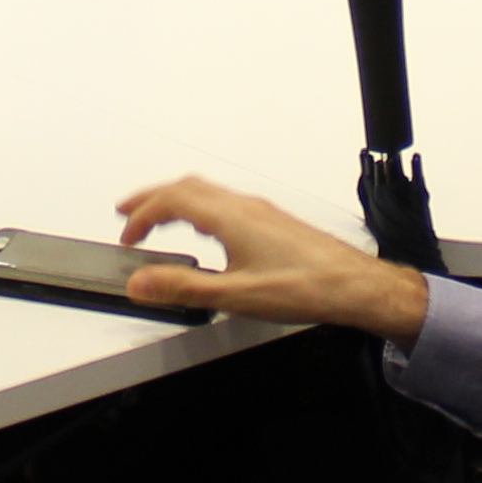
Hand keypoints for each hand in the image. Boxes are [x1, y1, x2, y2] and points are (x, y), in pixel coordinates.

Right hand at [108, 178, 426, 343]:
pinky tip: (207, 230)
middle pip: (187, 187)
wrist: (354, 285)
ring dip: (177, 201)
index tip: (127, 234)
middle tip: (129, 213)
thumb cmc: (306, 286)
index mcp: (231, 217)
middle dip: (153, 198)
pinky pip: (226, 202)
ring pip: (208, 192)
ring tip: (160, 219)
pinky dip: (201, 208)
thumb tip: (142, 281)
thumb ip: (183, 287)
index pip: (172, 200)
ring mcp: (261, 211)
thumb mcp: (234, 295)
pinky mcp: (274, 221)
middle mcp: (245, 206)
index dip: (142, 214)